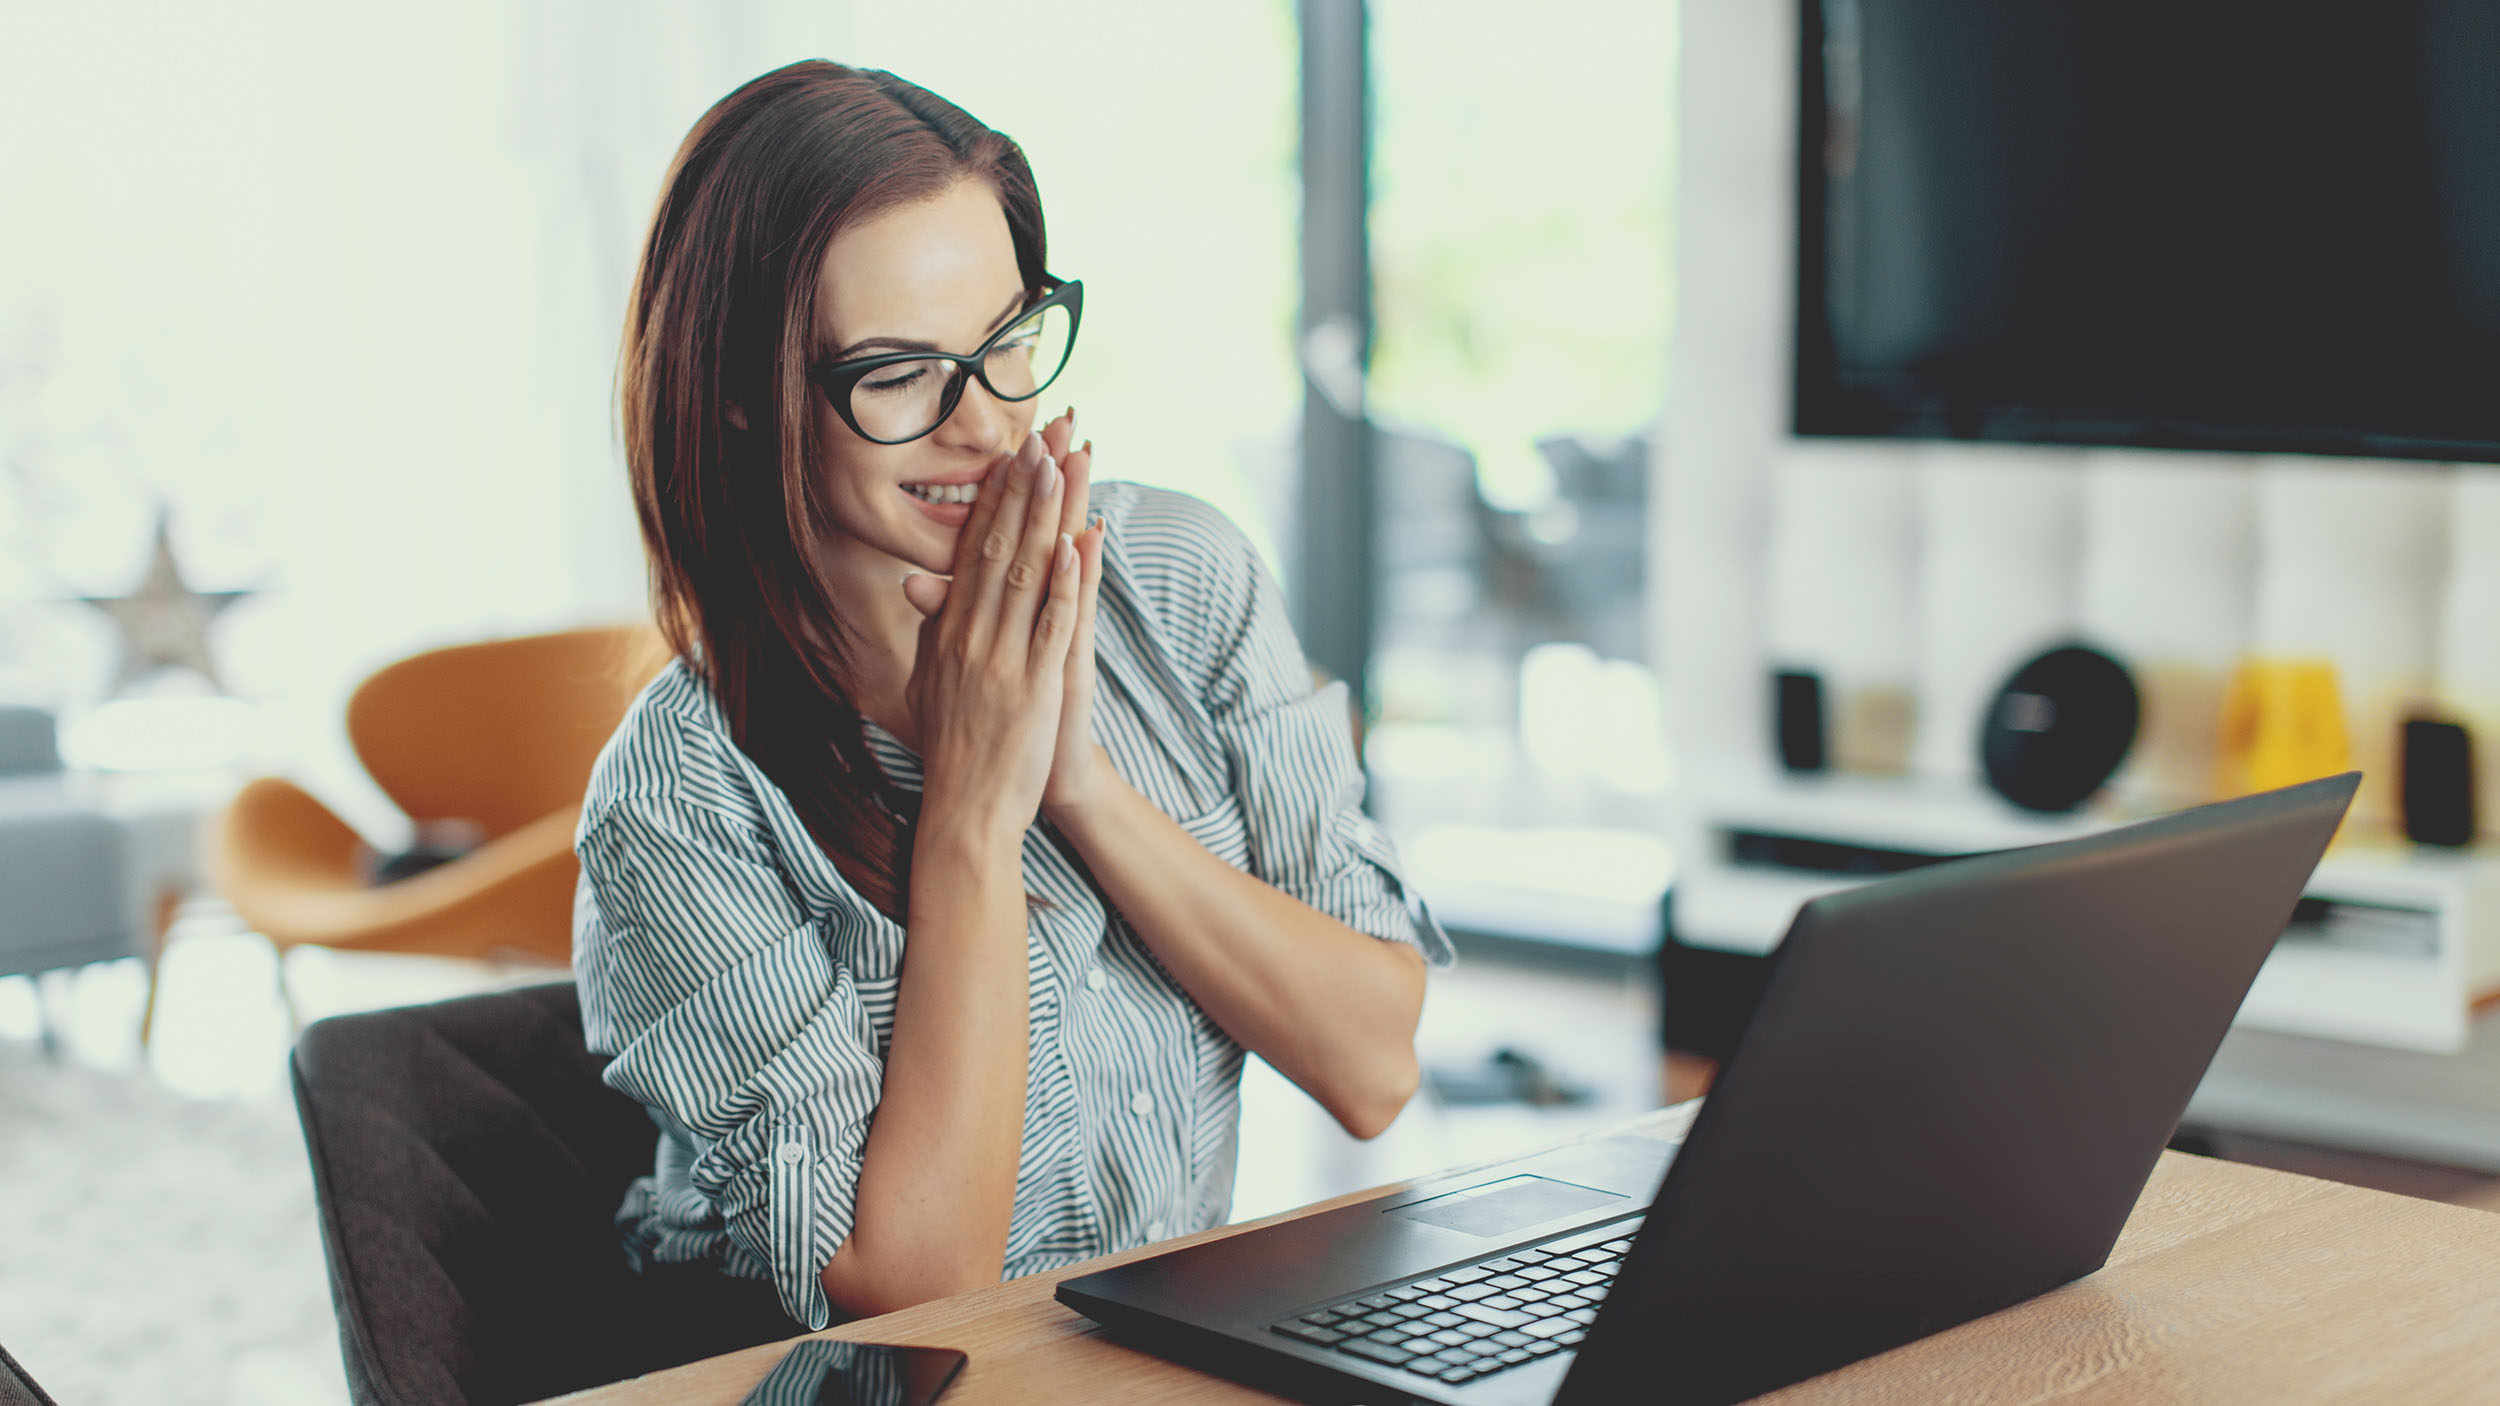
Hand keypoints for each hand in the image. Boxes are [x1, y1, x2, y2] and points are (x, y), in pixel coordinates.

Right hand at [902, 430, 1083, 849]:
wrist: (966, 812)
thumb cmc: (955, 749)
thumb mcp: (930, 682)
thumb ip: (932, 631)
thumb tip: (919, 589)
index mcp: (948, 633)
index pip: (972, 550)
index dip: (995, 499)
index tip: (1011, 453)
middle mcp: (969, 637)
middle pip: (997, 547)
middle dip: (1021, 489)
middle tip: (1040, 435)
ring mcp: (1000, 660)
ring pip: (1024, 572)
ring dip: (1043, 516)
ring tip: (1058, 466)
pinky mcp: (1031, 686)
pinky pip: (1049, 625)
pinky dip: (1062, 584)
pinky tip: (1074, 545)